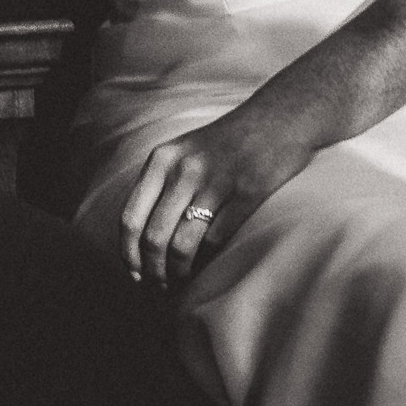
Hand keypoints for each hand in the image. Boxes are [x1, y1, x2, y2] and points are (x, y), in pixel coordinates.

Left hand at [121, 104, 318, 289]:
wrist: (277, 119)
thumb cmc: (226, 142)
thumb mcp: (183, 151)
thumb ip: (160, 183)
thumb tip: (139, 235)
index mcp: (162, 159)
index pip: (131, 217)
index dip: (128, 253)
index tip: (133, 274)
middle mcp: (183, 169)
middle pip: (154, 237)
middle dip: (152, 270)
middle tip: (158, 286)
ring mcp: (215, 181)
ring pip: (183, 244)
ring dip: (178, 272)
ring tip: (179, 281)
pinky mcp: (247, 194)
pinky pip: (216, 239)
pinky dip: (207, 261)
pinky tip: (205, 267)